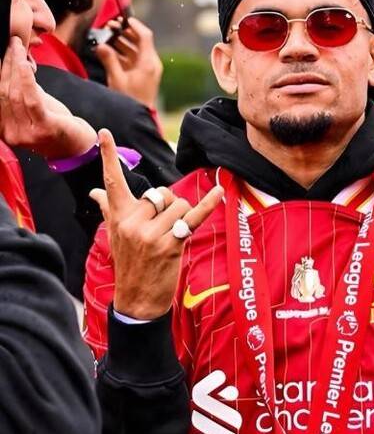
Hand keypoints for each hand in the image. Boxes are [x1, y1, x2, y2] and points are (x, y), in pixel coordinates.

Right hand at [0, 37, 96, 158]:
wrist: (79, 148)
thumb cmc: (57, 126)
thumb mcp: (35, 108)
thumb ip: (23, 92)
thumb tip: (15, 64)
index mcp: (4, 130)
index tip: (2, 51)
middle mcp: (12, 134)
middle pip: (3, 92)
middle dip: (6, 64)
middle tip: (11, 44)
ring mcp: (27, 133)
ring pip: (15, 94)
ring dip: (16, 66)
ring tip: (17, 47)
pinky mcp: (45, 128)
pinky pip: (32, 100)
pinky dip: (26, 80)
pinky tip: (25, 64)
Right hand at [90, 129, 222, 319]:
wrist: (136, 300)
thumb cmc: (128, 263)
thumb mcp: (114, 235)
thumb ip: (107, 209)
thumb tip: (94, 191)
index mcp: (118, 217)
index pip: (112, 182)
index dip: (108, 156)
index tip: (105, 133)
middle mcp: (132, 222)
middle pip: (162, 193)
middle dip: (169, 205)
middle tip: (163, 226)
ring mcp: (151, 234)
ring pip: (179, 205)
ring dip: (182, 217)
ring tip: (172, 235)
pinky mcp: (171, 244)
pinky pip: (193, 218)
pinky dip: (208, 204)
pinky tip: (219, 191)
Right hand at [95, 17, 162, 109]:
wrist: (139, 117)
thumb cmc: (131, 100)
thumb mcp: (117, 79)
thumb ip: (109, 60)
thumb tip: (101, 45)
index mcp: (148, 62)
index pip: (145, 36)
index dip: (134, 25)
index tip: (122, 19)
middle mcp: (151, 63)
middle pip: (139, 40)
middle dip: (124, 32)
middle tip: (109, 26)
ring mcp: (147, 68)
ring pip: (135, 49)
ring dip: (122, 41)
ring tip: (107, 35)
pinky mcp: (142, 74)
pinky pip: (133, 58)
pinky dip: (123, 52)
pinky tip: (110, 49)